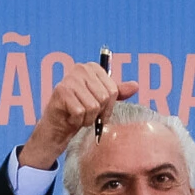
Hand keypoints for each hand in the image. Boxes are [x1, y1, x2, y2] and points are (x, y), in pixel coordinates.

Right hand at [21, 64, 139, 169]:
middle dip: (97, 113)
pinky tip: (70, 118)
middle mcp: (81, 68)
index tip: (99, 111)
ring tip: (78, 116)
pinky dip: (77, 121)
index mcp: (93, 67)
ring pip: (93, 106)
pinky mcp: (62, 91)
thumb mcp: (102, 100)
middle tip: (86, 114)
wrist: (58, 127)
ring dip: (87, 119)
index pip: (113, 90)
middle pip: (104, 97)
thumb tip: (135, 86)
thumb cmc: (80, 112)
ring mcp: (70, 79)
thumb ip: (117, 92)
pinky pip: (80, 112)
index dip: (108, 107)